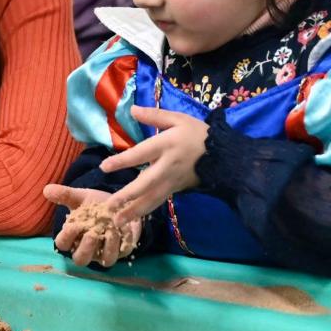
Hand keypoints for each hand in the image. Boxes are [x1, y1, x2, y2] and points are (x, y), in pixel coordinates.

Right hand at [44, 184, 139, 267]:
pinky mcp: (121, 251)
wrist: (120, 204)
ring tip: (111, 230)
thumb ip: (65, 195)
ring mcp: (104, 253)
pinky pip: (122, 252)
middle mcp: (87, 250)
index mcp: (72, 238)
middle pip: (81, 259)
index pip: (63, 244)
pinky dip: (123, 240)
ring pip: (105, 260)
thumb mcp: (80, 198)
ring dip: (108, 246)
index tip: (74, 224)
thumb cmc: (95, 205)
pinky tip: (125, 228)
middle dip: (86, 248)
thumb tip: (46, 189)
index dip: (67, 237)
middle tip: (92, 234)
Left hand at [98, 106, 207, 227]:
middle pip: (145, 183)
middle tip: (109, 206)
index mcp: (167, 145)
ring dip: (134, 211)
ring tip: (117, 222)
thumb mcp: (179, 119)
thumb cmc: (199, 134)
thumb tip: (132, 109)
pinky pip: (158, 201)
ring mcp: (173, 181)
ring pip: (152, 199)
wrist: (225, 156)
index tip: (104, 167)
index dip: (122, 161)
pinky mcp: (176, 190)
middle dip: (127, 196)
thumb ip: (154, 115)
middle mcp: (168, 166)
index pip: (141, 154)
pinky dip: (146, 211)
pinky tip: (133, 218)